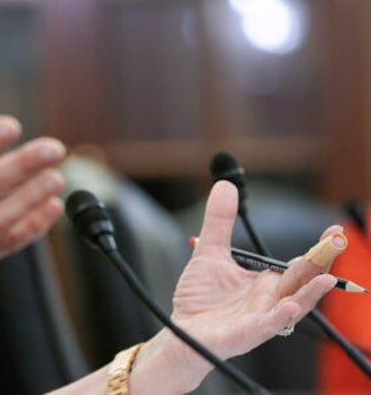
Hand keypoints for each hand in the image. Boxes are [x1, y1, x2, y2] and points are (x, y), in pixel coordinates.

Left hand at [166, 180, 341, 374]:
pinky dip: (281, 316)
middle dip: (321, 262)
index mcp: (267, 281)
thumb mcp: (209, 251)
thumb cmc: (200, 297)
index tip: (334, 230)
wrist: (182, 332)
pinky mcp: (248, 333)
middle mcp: (271, 299)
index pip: (300, 264)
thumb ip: (219, 220)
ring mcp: (262, 317)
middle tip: (336, 242)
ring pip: (294, 304)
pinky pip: (269, 325)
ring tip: (327, 279)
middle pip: (303, 280)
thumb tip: (225, 186)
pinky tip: (290, 307)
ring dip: (311, 293)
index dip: (317, 248)